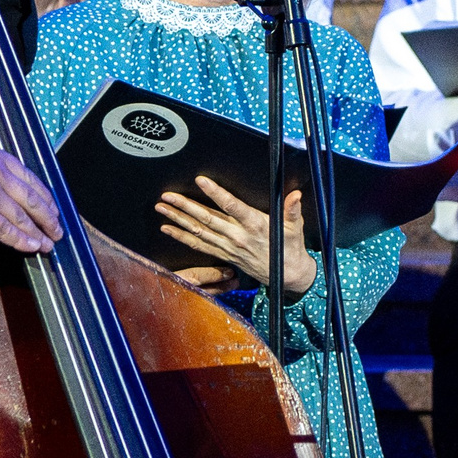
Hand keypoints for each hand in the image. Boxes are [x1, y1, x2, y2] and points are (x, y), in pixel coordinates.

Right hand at [0, 143, 61, 253]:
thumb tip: (11, 195)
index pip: (29, 177)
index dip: (45, 197)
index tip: (53, 209)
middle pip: (31, 197)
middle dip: (48, 217)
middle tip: (56, 230)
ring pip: (22, 215)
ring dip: (38, 232)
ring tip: (47, 244)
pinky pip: (6, 229)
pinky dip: (21, 240)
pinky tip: (30, 247)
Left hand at [157, 177, 314, 297]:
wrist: (288, 276)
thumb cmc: (290, 249)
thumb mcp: (295, 228)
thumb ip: (293, 210)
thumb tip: (295, 195)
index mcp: (254, 225)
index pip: (232, 206)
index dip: (216, 193)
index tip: (201, 181)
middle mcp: (238, 236)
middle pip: (207, 219)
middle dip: (185, 206)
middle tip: (168, 196)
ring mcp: (228, 247)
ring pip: (199, 231)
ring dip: (178, 220)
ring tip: (162, 208)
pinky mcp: (224, 255)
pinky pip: (199, 245)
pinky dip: (182, 237)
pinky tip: (168, 229)